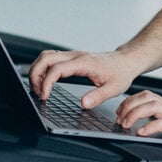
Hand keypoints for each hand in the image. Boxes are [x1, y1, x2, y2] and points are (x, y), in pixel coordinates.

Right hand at [28, 49, 142, 108]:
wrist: (126, 61)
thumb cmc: (120, 73)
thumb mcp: (114, 88)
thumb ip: (98, 96)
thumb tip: (83, 104)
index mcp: (84, 63)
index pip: (57, 69)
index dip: (47, 82)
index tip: (45, 96)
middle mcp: (76, 57)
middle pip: (46, 58)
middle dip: (35, 75)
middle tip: (37, 93)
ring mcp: (73, 56)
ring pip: (46, 56)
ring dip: (37, 70)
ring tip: (38, 89)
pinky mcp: (72, 58)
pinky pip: (52, 59)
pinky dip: (43, 69)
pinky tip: (45, 82)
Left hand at [115, 90, 161, 159]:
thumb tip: (143, 128)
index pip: (147, 95)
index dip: (130, 101)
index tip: (120, 111)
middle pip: (146, 97)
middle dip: (129, 106)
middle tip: (119, 119)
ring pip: (152, 106)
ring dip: (135, 114)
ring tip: (126, 124)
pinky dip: (149, 126)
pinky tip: (141, 133)